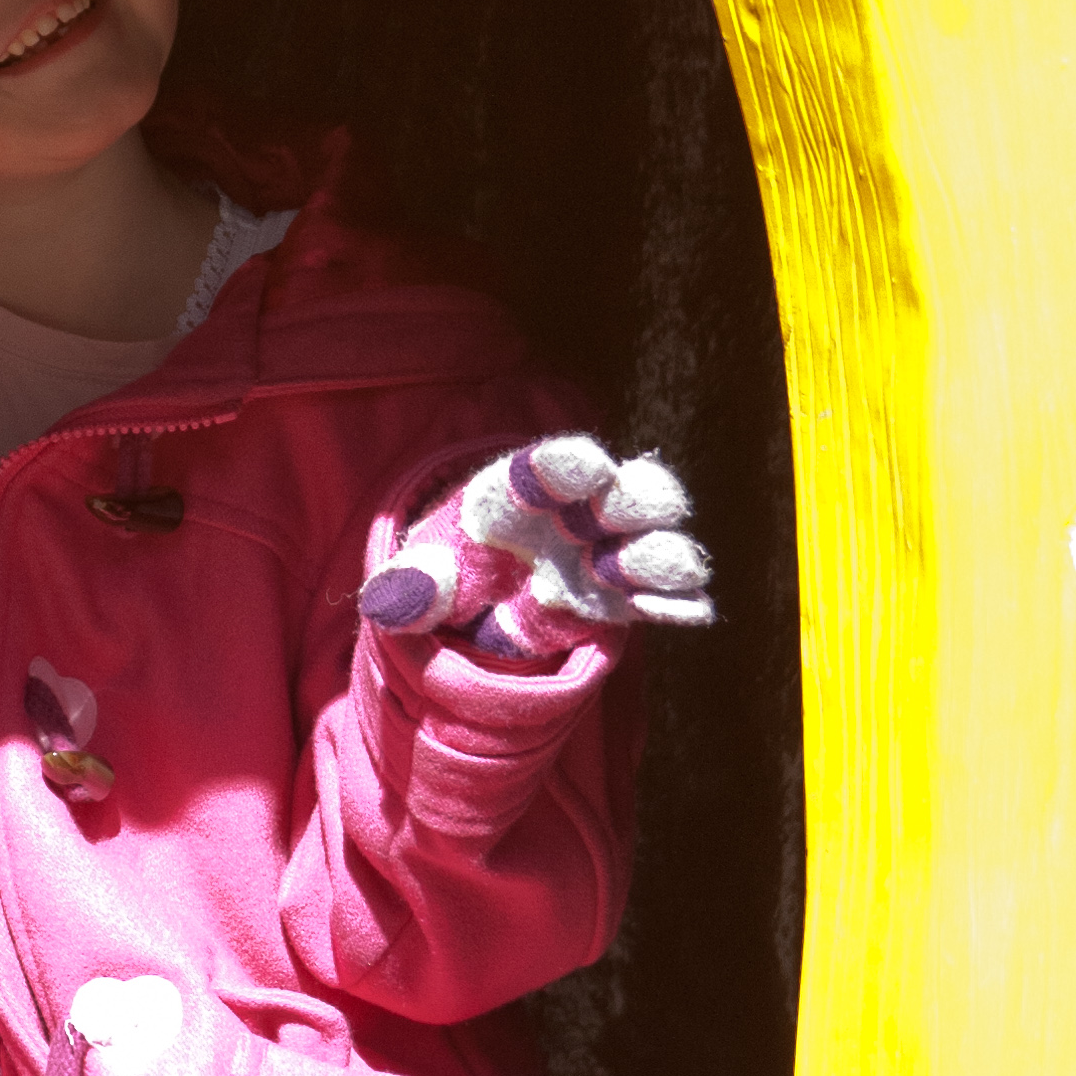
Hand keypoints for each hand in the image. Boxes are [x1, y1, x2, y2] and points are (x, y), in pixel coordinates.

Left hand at [361, 435, 713, 655]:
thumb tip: (385, 604)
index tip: (591, 469)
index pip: (551, 467)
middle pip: (623, 491)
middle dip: (634, 500)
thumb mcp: (427, 572)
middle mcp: (577, 513)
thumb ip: (410, 586)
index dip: (572, 465)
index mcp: (523, 490)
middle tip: (622, 522)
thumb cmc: (456, 564)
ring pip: (654, 537)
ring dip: (661, 554)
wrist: (486, 597)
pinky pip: (663, 593)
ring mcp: (608, 551)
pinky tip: (689, 610)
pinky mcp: (626, 595)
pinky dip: (679, 600)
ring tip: (660, 573)